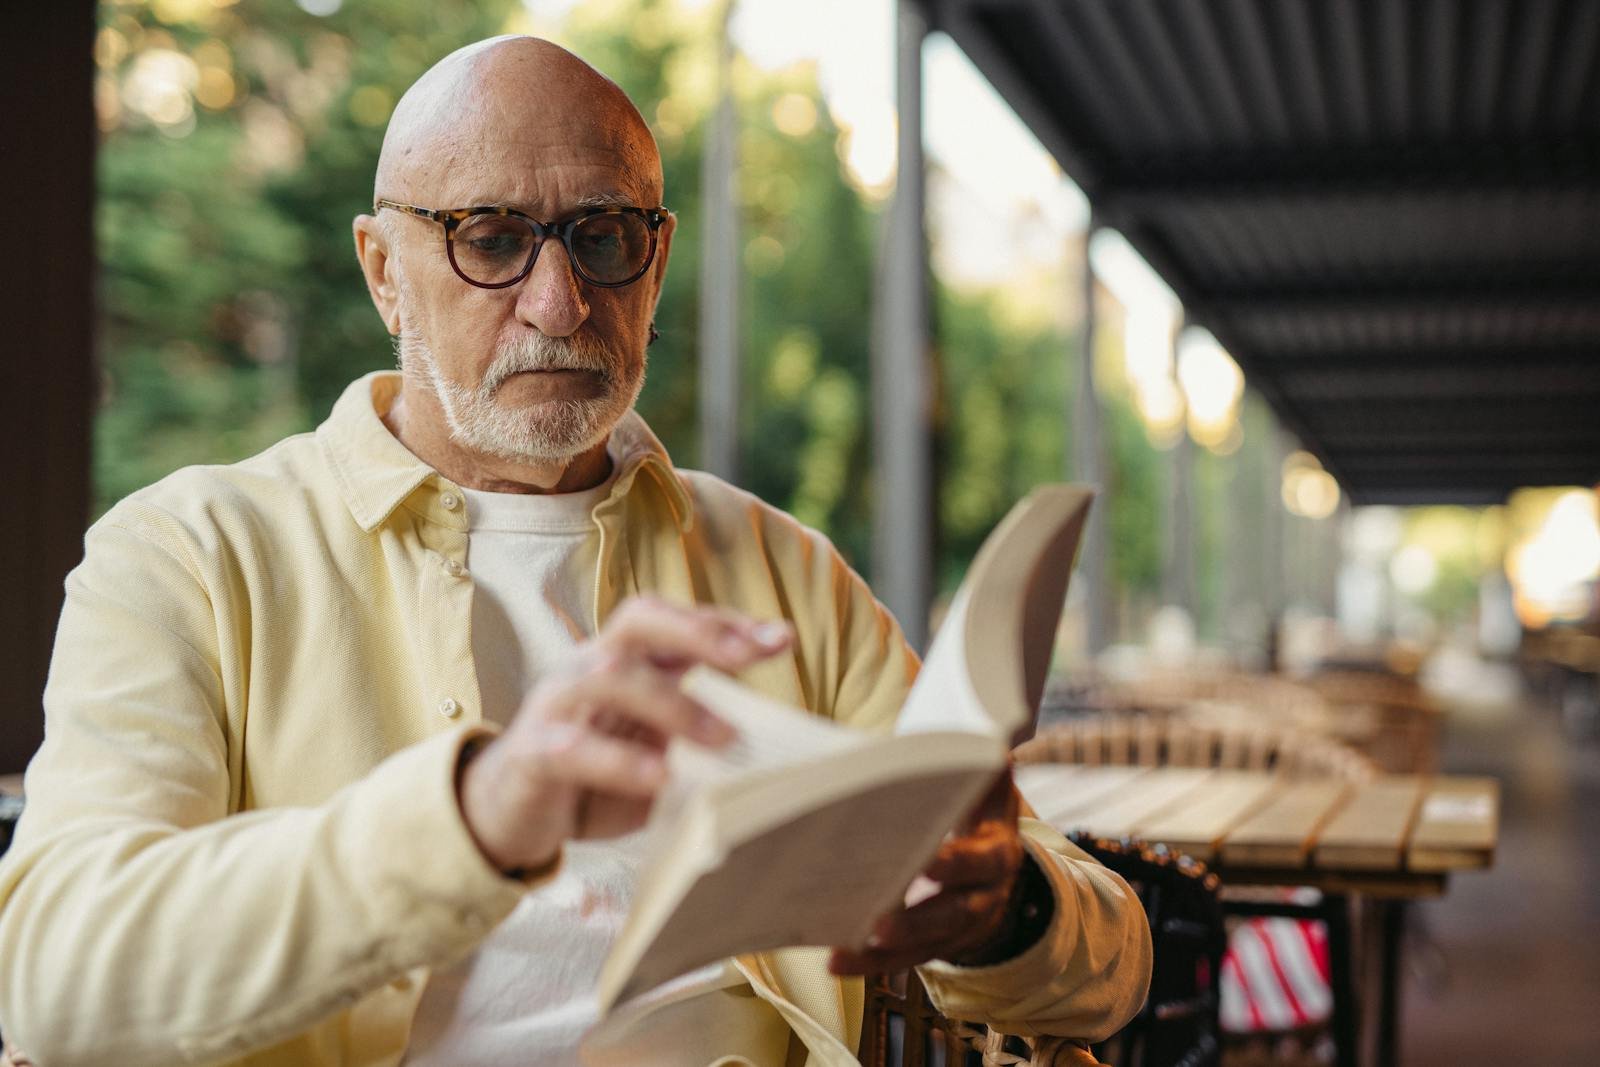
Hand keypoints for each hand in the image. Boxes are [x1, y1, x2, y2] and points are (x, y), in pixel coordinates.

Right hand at [457, 596, 791, 874]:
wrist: (502, 815)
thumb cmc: (590, 779)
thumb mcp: (652, 754)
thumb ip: (694, 742)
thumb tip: (768, 747)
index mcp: (623, 663)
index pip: (674, 622)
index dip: (725, 623)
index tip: (781, 638)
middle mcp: (589, 668)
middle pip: (639, 621)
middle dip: (699, 631)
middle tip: (750, 657)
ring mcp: (557, 705)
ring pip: (611, 677)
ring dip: (673, 705)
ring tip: (724, 738)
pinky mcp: (533, 754)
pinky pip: (575, 748)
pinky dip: (622, 761)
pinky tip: (661, 777)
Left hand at [828, 770, 1027, 974]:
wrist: (998, 866)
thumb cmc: (979, 814)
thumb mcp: (990, 790)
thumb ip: (982, 769)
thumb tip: (989, 749)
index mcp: (996, 854)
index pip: (978, 862)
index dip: (955, 864)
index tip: (927, 863)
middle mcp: (983, 897)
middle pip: (951, 915)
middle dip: (914, 921)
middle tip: (878, 923)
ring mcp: (959, 928)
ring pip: (922, 946)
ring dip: (882, 954)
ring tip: (841, 954)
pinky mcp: (935, 945)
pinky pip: (903, 959)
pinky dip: (869, 963)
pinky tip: (836, 962)